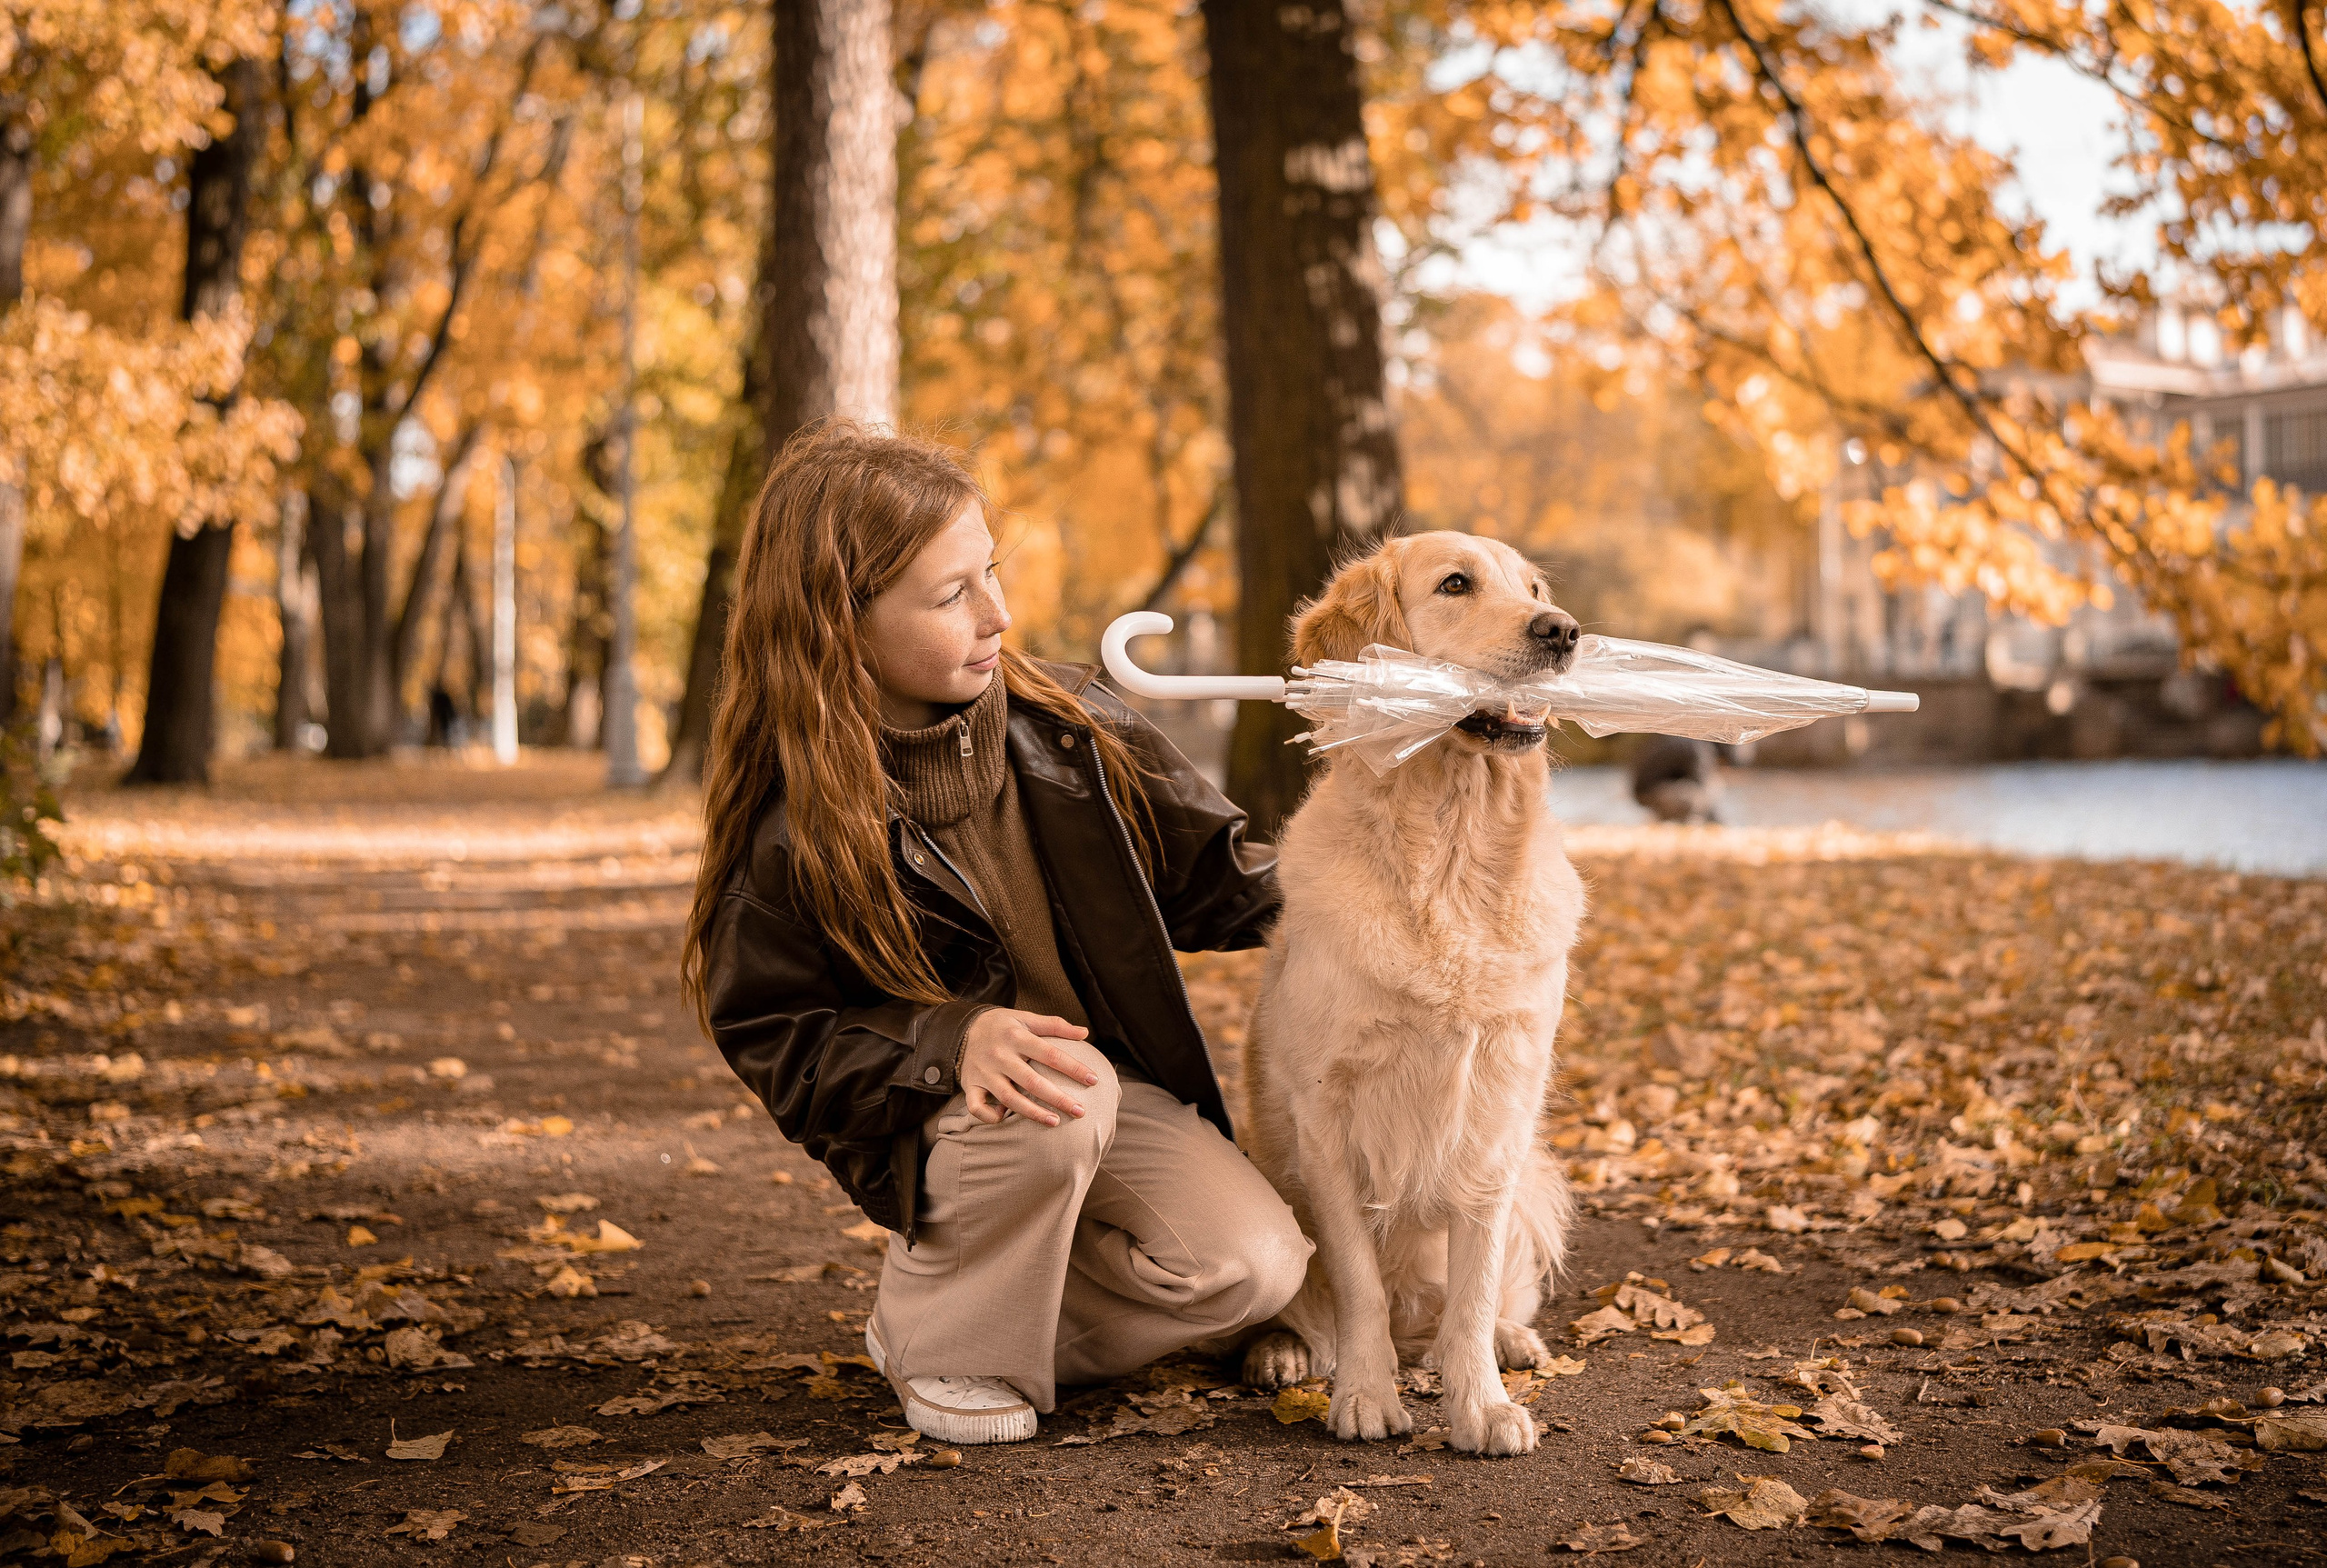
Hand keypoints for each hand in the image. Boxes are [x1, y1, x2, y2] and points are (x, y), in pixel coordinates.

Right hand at [958, 1009, 1096, 1125]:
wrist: (963, 1028)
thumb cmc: (1003, 1025)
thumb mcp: (1026, 1017)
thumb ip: (1055, 1025)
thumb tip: (1085, 1033)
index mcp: (1016, 1036)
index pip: (1050, 1054)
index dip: (1073, 1068)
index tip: (1093, 1080)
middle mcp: (1000, 1055)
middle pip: (1032, 1081)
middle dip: (1058, 1098)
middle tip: (1080, 1111)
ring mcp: (984, 1072)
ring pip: (1009, 1097)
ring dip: (1032, 1113)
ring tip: (1054, 1122)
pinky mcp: (970, 1085)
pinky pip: (976, 1107)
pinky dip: (989, 1116)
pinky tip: (1004, 1119)